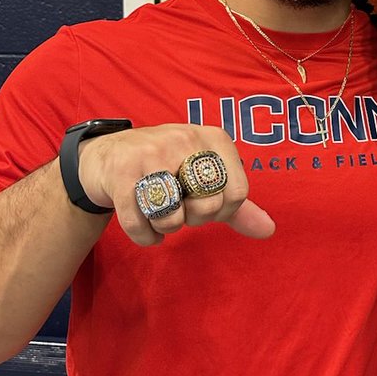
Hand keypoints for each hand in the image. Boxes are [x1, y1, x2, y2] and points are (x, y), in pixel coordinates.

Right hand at [77, 124, 274, 245]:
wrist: (107, 155)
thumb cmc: (166, 168)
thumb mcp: (203, 178)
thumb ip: (236, 205)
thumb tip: (269, 229)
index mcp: (213, 138)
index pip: (237, 193)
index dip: (223, 211)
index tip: (204, 203)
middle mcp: (185, 139)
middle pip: (208, 205)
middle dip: (193, 218)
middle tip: (180, 207)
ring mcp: (151, 153)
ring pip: (174, 216)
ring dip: (167, 227)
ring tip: (160, 214)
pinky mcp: (122, 173)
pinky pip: (141, 224)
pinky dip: (145, 237)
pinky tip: (145, 227)